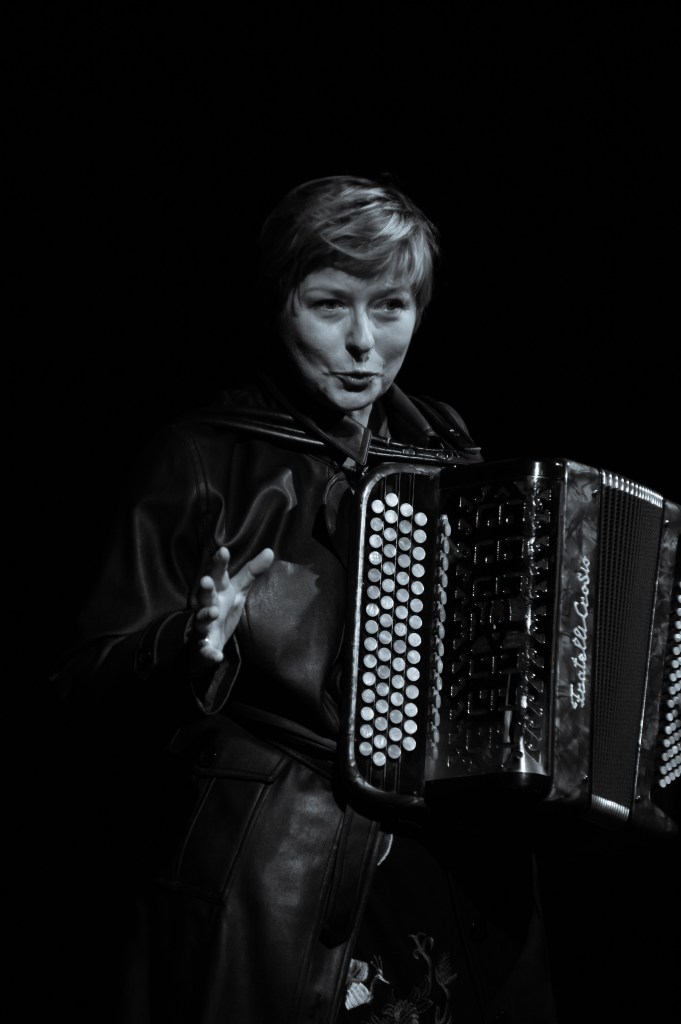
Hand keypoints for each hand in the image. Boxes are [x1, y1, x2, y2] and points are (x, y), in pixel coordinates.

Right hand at [188, 545, 274, 663]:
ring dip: (204, 616)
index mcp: (217, 592)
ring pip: (200, 620)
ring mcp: (203, 626)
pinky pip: (204, 650)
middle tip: (207, 580)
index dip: (219, 563)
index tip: (223, 550)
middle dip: (205, 588)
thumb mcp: (237, 591)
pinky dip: (209, 654)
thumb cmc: (221, 609)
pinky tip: (216, 656)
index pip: (218, 575)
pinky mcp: (203, 647)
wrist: (204, 641)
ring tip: (212, 612)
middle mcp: (207, 606)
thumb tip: (270, 551)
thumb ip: (251, 572)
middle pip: (204, 595)